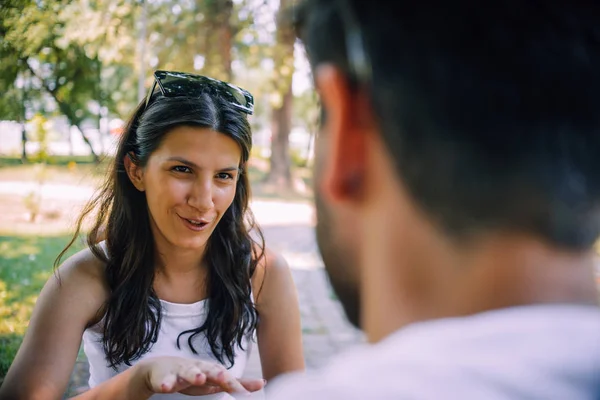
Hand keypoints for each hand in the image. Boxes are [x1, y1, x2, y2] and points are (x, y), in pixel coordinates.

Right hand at [136, 356, 265, 395]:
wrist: (162, 369)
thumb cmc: (194, 376)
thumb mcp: (216, 381)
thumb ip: (237, 384)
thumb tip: (262, 383)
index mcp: (212, 371)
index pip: (228, 377)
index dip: (238, 384)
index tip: (251, 392)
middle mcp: (200, 368)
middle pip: (211, 370)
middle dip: (219, 375)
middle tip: (226, 378)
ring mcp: (182, 371)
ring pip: (188, 372)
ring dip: (194, 374)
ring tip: (199, 378)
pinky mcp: (166, 377)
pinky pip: (165, 380)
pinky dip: (166, 382)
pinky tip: (166, 386)